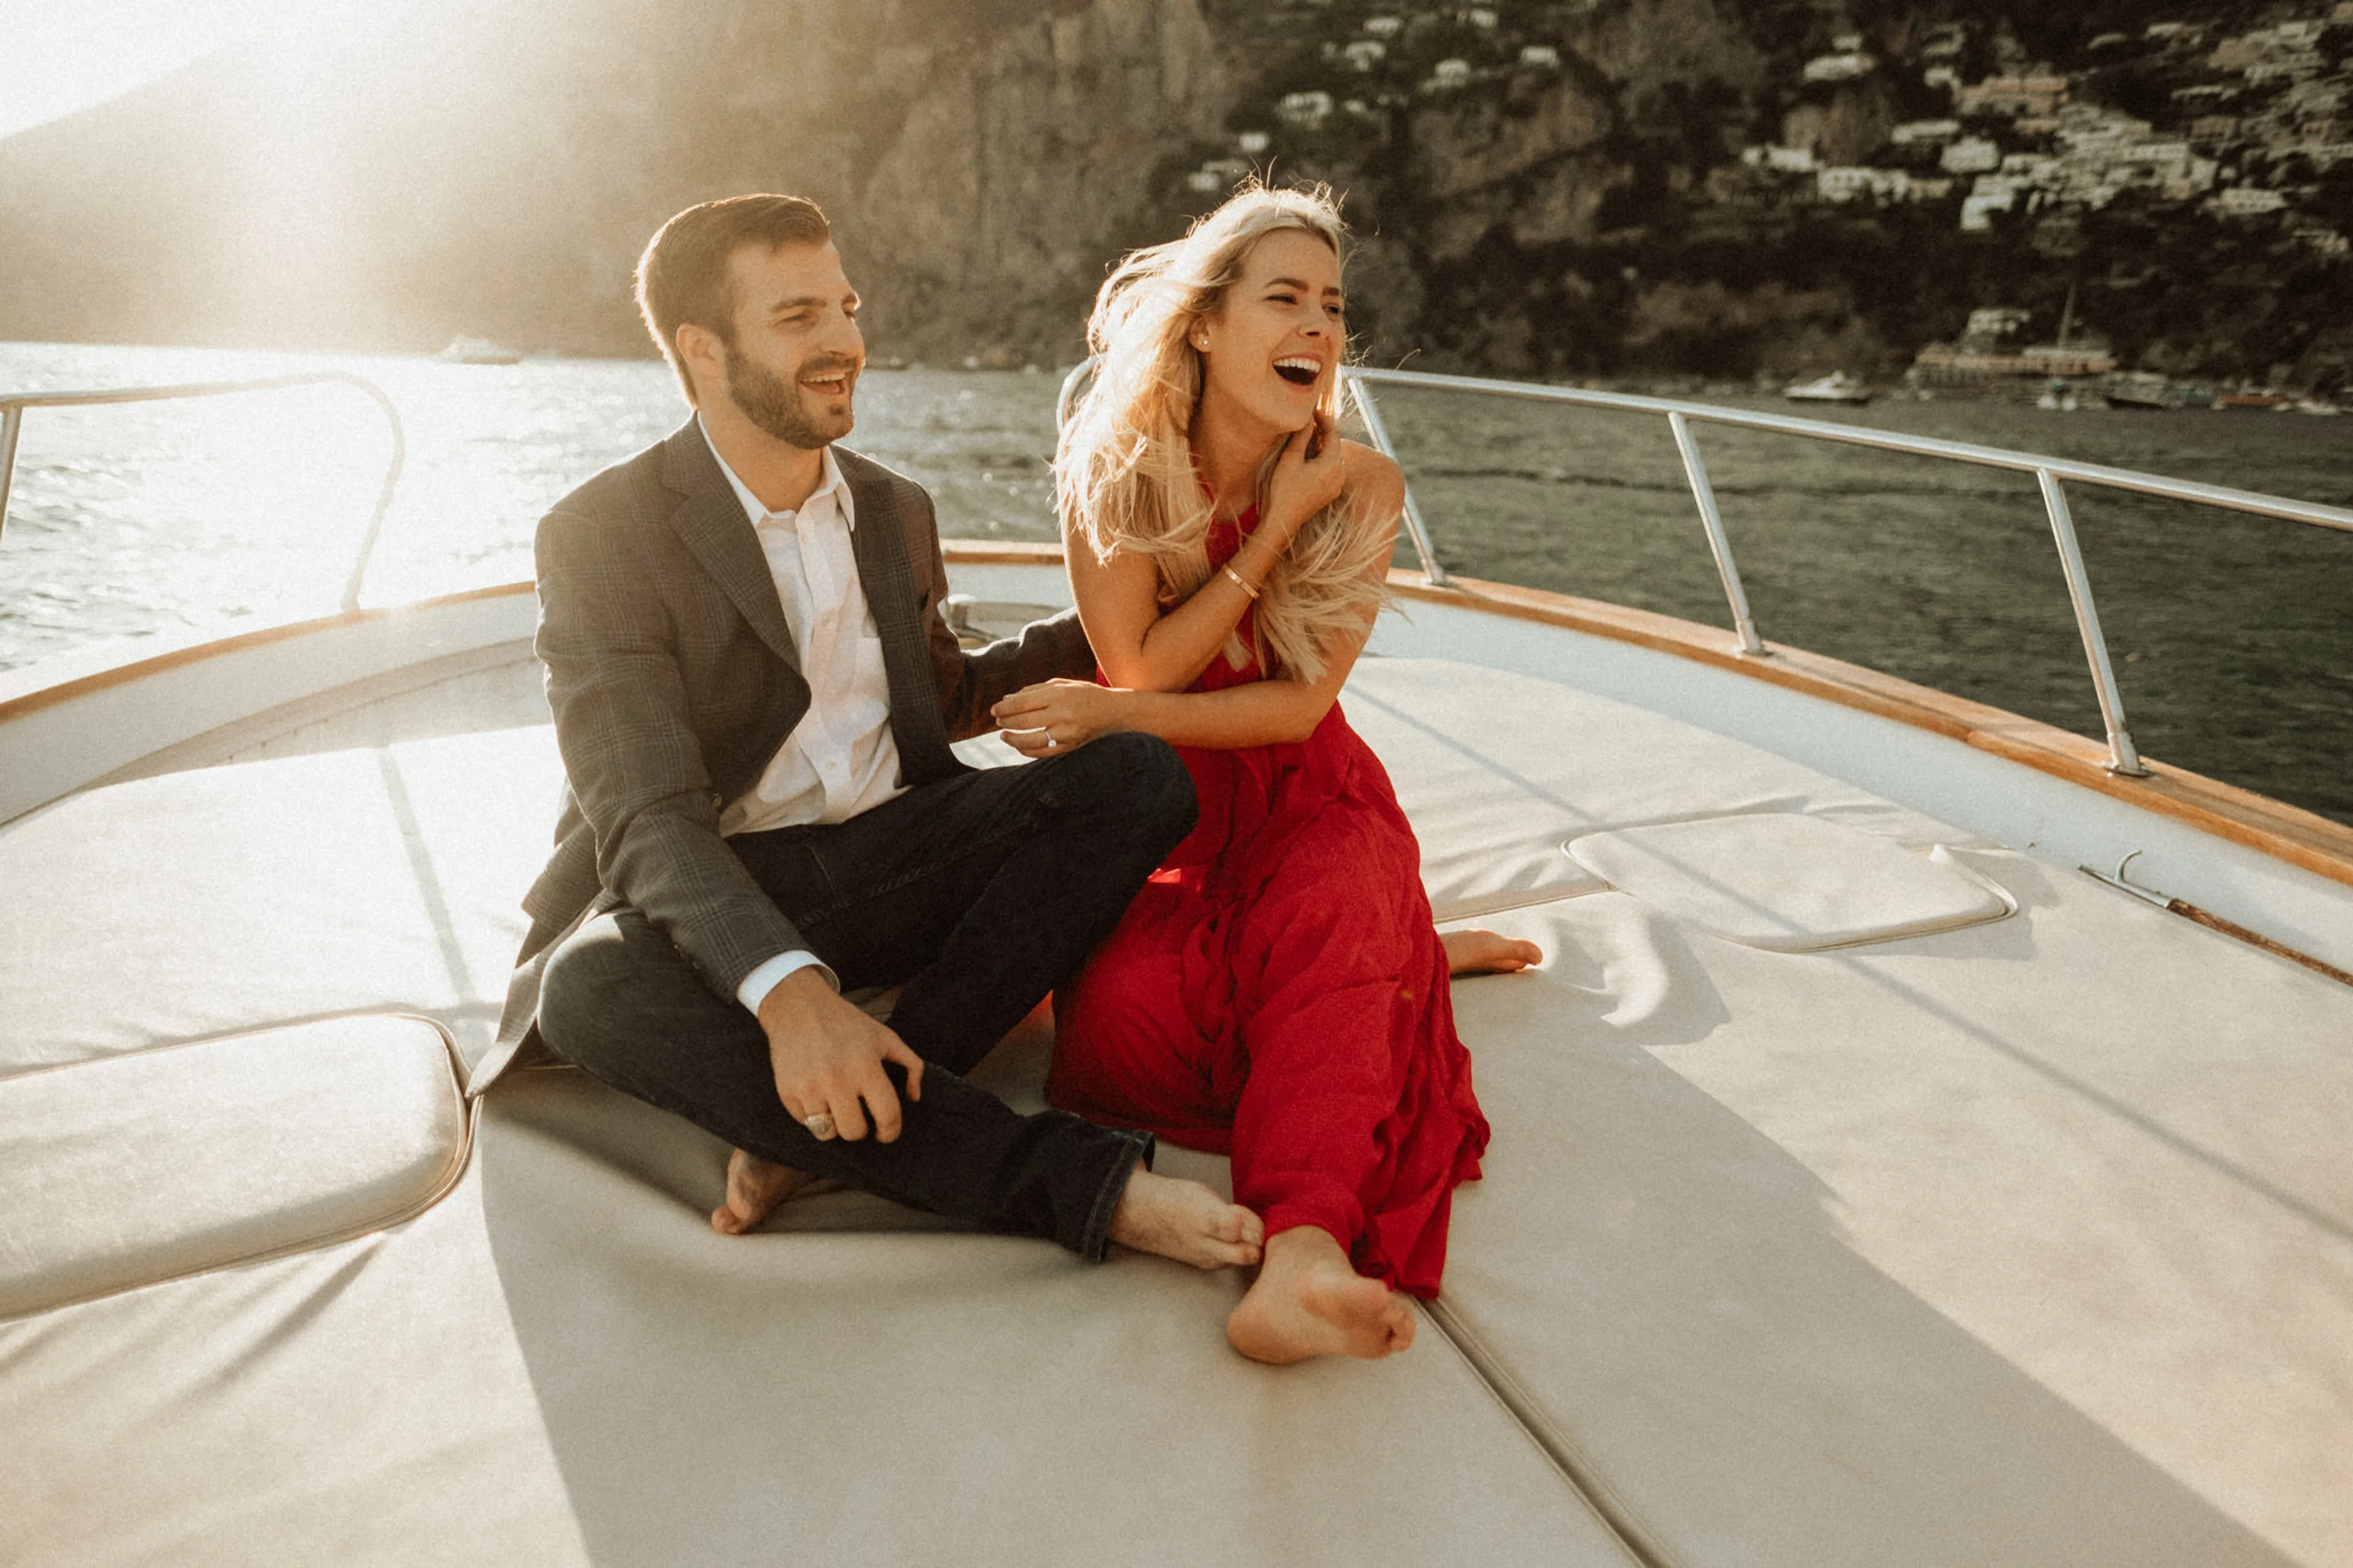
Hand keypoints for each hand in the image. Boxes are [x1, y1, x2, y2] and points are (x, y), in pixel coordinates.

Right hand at [757, 966, 925, 1141]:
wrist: (798, 1007)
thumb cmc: (846, 1024)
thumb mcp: (886, 1037)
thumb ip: (911, 1065)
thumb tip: (914, 1097)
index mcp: (866, 1067)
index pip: (887, 1115)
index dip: (891, 1131)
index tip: (887, 1133)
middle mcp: (837, 1081)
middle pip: (854, 1132)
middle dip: (861, 1129)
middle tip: (859, 1117)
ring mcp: (809, 1088)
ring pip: (827, 1134)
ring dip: (835, 1125)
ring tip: (837, 1106)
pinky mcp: (787, 1092)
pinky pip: (805, 1123)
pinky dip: (813, 1116)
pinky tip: (818, 1096)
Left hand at [990, 679, 1130, 758]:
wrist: (1113, 712)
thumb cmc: (1085, 694)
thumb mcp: (1061, 684)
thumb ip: (1034, 690)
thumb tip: (1006, 699)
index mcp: (1059, 695)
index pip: (1022, 703)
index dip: (1004, 707)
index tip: (994, 709)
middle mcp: (1062, 714)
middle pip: (1023, 721)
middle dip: (1005, 722)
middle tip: (997, 721)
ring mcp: (1066, 733)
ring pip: (1030, 740)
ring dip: (1012, 739)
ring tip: (1003, 735)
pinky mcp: (1069, 746)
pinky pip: (1042, 752)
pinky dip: (1026, 750)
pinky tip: (1018, 745)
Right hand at [1260, 410, 1347, 546]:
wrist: (1283, 521)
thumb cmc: (1284, 490)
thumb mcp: (1290, 458)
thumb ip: (1301, 435)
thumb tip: (1307, 417)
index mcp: (1332, 464)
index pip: (1333, 433)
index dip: (1323, 418)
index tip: (1311, 409)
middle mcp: (1340, 474)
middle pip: (1334, 445)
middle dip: (1321, 432)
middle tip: (1306, 422)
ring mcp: (1337, 485)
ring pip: (1332, 457)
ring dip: (1320, 447)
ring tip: (1304, 439)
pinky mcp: (1331, 493)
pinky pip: (1330, 470)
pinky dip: (1320, 460)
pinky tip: (1306, 459)